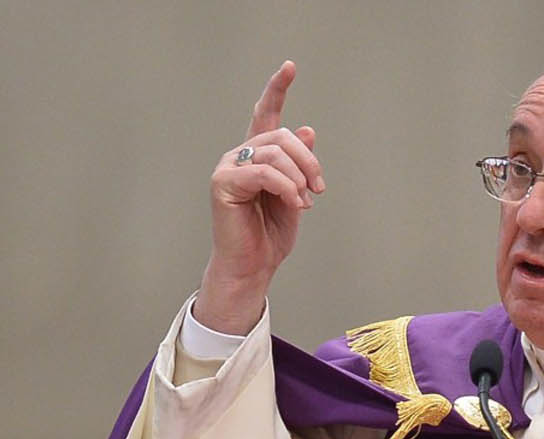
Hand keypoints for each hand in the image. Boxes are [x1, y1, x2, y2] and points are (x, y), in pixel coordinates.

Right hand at [194, 61, 324, 335]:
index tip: (290, 66)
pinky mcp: (223, 182)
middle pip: (282, 136)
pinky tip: (296, 203)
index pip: (265, 113)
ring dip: (300, 177)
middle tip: (320, 189)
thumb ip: (299, 164)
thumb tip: (306, 129)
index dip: (277, 89)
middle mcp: (240, 155)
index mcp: (257, 155)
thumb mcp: (295, 194)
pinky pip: (265, 172)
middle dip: (309, 161)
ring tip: (305, 201)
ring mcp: (229, 166)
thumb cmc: (271, 235)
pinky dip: (287, 187)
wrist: (254, 266)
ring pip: (276, 153)